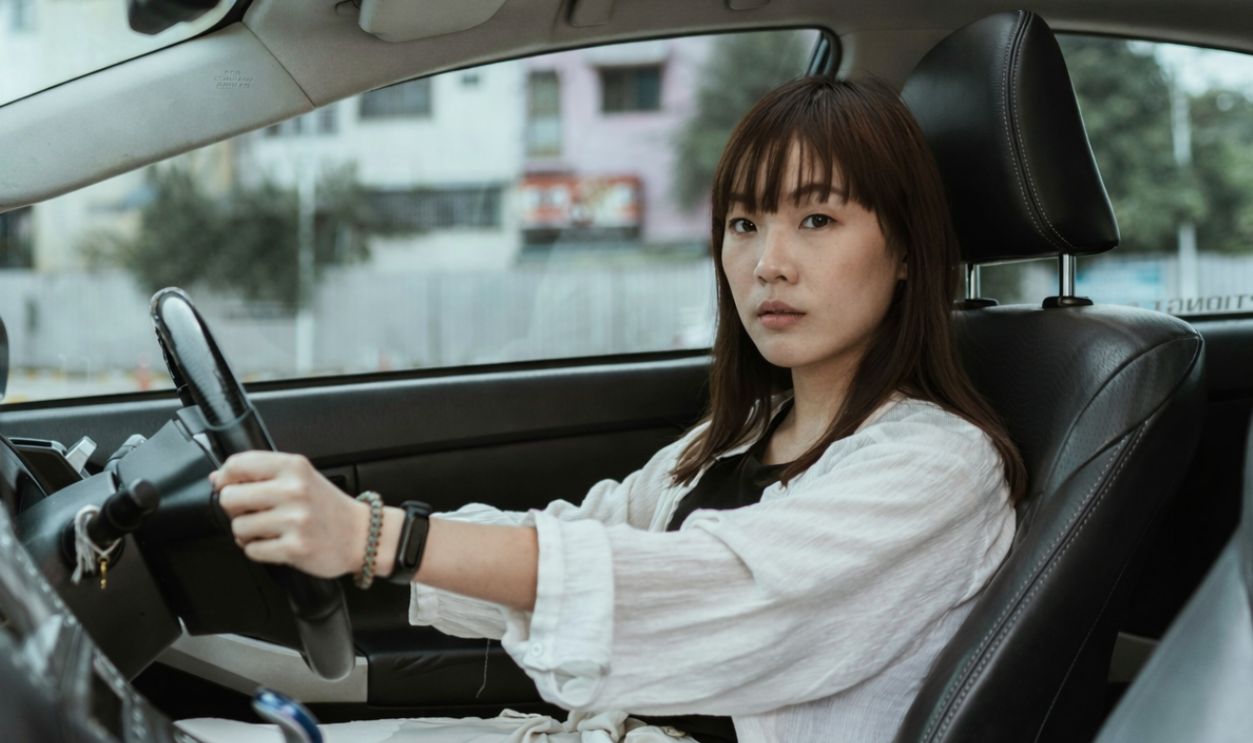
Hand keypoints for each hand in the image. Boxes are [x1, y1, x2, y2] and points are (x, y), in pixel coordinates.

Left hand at [211, 451, 368, 578]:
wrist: (362, 535)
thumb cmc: (328, 506)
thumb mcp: (301, 477)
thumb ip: (262, 473)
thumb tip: (217, 478)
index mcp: (294, 466)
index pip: (237, 464)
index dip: (225, 478)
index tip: (228, 486)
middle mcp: (294, 490)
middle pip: (230, 497)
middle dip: (234, 509)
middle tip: (251, 512)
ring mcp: (295, 520)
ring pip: (238, 527)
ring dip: (247, 533)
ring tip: (268, 530)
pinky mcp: (294, 548)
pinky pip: (252, 551)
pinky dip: (259, 550)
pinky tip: (276, 543)